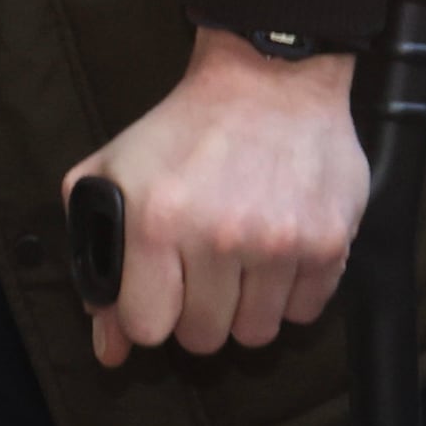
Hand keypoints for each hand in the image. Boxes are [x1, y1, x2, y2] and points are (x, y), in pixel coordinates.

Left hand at [64, 34, 368, 366]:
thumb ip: (98, 261)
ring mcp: (279, 243)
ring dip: (247, 306)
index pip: (147, 328)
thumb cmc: (186, 129)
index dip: (150, 311)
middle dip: (199, 311)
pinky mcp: (327, 242)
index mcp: (156, 221)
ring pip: (257, 332)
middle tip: (204, 269)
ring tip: (244, 260)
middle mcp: (219, 237)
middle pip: (204, 338)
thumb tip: (110, 348)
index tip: (161, 287)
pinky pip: (305, 312)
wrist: (270, 78)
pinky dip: (291, 293)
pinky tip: (280, 252)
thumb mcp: (115, 175)